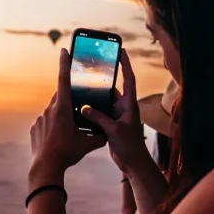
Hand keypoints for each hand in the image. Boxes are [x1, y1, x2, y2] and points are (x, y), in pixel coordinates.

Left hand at [29, 49, 106, 181]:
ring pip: (53, 110)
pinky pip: (45, 121)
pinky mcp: (35, 127)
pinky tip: (57, 139)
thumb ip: (99, 135)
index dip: (65, 64)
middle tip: (77, 109)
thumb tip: (109, 132)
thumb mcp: (88, 144)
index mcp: (62, 109)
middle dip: (70, 100)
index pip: (64, 81)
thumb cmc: (67, 154)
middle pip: (61, 97)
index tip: (64, 51)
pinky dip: (52, 126)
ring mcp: (40, 118)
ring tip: (67, 131)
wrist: (46, 167)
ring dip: (62, 116)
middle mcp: (49, 110)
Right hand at [79, 49, 152, 172]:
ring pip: (104, 101)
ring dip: (96, 95)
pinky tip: (81, 106)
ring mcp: (117, 116)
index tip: (122, 50)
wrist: (133, 163)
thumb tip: (84, 107)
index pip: (128, 79)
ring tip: (83, 84)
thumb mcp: (114, 130)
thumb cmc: (130, 146)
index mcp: (129, 105)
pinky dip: (91, 109)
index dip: (126, 64)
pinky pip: (100, 112)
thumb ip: (99, 118)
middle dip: (105, 78)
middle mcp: (124, 108)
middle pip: (114, 88)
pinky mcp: (110, 124)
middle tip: (95, 65)